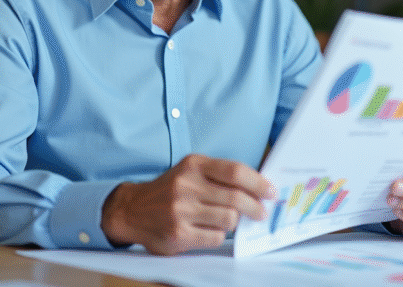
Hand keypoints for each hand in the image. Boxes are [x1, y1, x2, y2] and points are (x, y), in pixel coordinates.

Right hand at [101, 154, 274, 254]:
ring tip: (231, 220)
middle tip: (261, 212)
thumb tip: (257, 187)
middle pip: (236, 197)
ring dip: (235, 221)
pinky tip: (212, 230)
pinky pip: (215, 237)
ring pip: (228, 218)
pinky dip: (219, 234)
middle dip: (255, 206)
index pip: (235, 171)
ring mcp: (181, 210)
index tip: (270, 191)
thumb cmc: (170, 190)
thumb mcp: (190, 171)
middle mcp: (186, 185)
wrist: (132, 210)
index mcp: (193, 165)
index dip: (258, 182)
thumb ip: (219, 176)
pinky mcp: (179, 233)